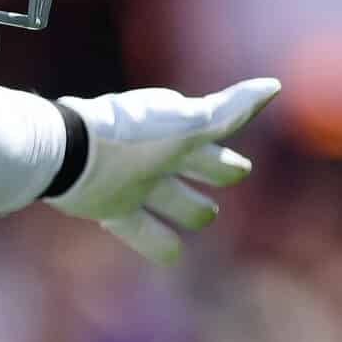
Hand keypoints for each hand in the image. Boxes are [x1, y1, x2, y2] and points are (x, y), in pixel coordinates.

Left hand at [49, 78, 280, 263]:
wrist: (68, 153)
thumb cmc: (132, 136)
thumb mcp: (188, 126)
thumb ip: (231, 111)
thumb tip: (272, 85)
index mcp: (179, 130)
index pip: (216, 140)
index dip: (227, 155)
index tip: (241, 168)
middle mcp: (159, 154)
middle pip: (197, 166)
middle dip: (214, 170)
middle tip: (231, 174)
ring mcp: (135, 182)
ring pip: (172, 198)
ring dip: (188, 207)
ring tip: (203, 216)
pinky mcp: (111, 207)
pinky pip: (140, 230)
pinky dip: (158, 242)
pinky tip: (174, 255)